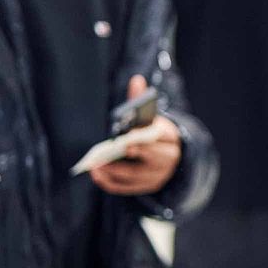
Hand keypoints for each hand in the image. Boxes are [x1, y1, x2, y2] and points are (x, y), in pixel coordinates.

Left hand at [91, 75, 181, 195]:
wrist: (170, 155)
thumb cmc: (153, 132)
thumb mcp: (151, 116)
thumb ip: (142, 100)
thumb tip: (136, 79)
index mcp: (171, 138)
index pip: (162, 138)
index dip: (146, 139)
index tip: (128, 138)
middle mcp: (168, 158)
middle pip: (153, 158)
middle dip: (134, 154)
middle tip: (113, 151)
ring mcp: (158, 175)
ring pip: (138, 175)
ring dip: (116, 171)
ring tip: (96, 164)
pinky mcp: (147, 186)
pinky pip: (128, 187)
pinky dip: (112, 182)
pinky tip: (97, 174)